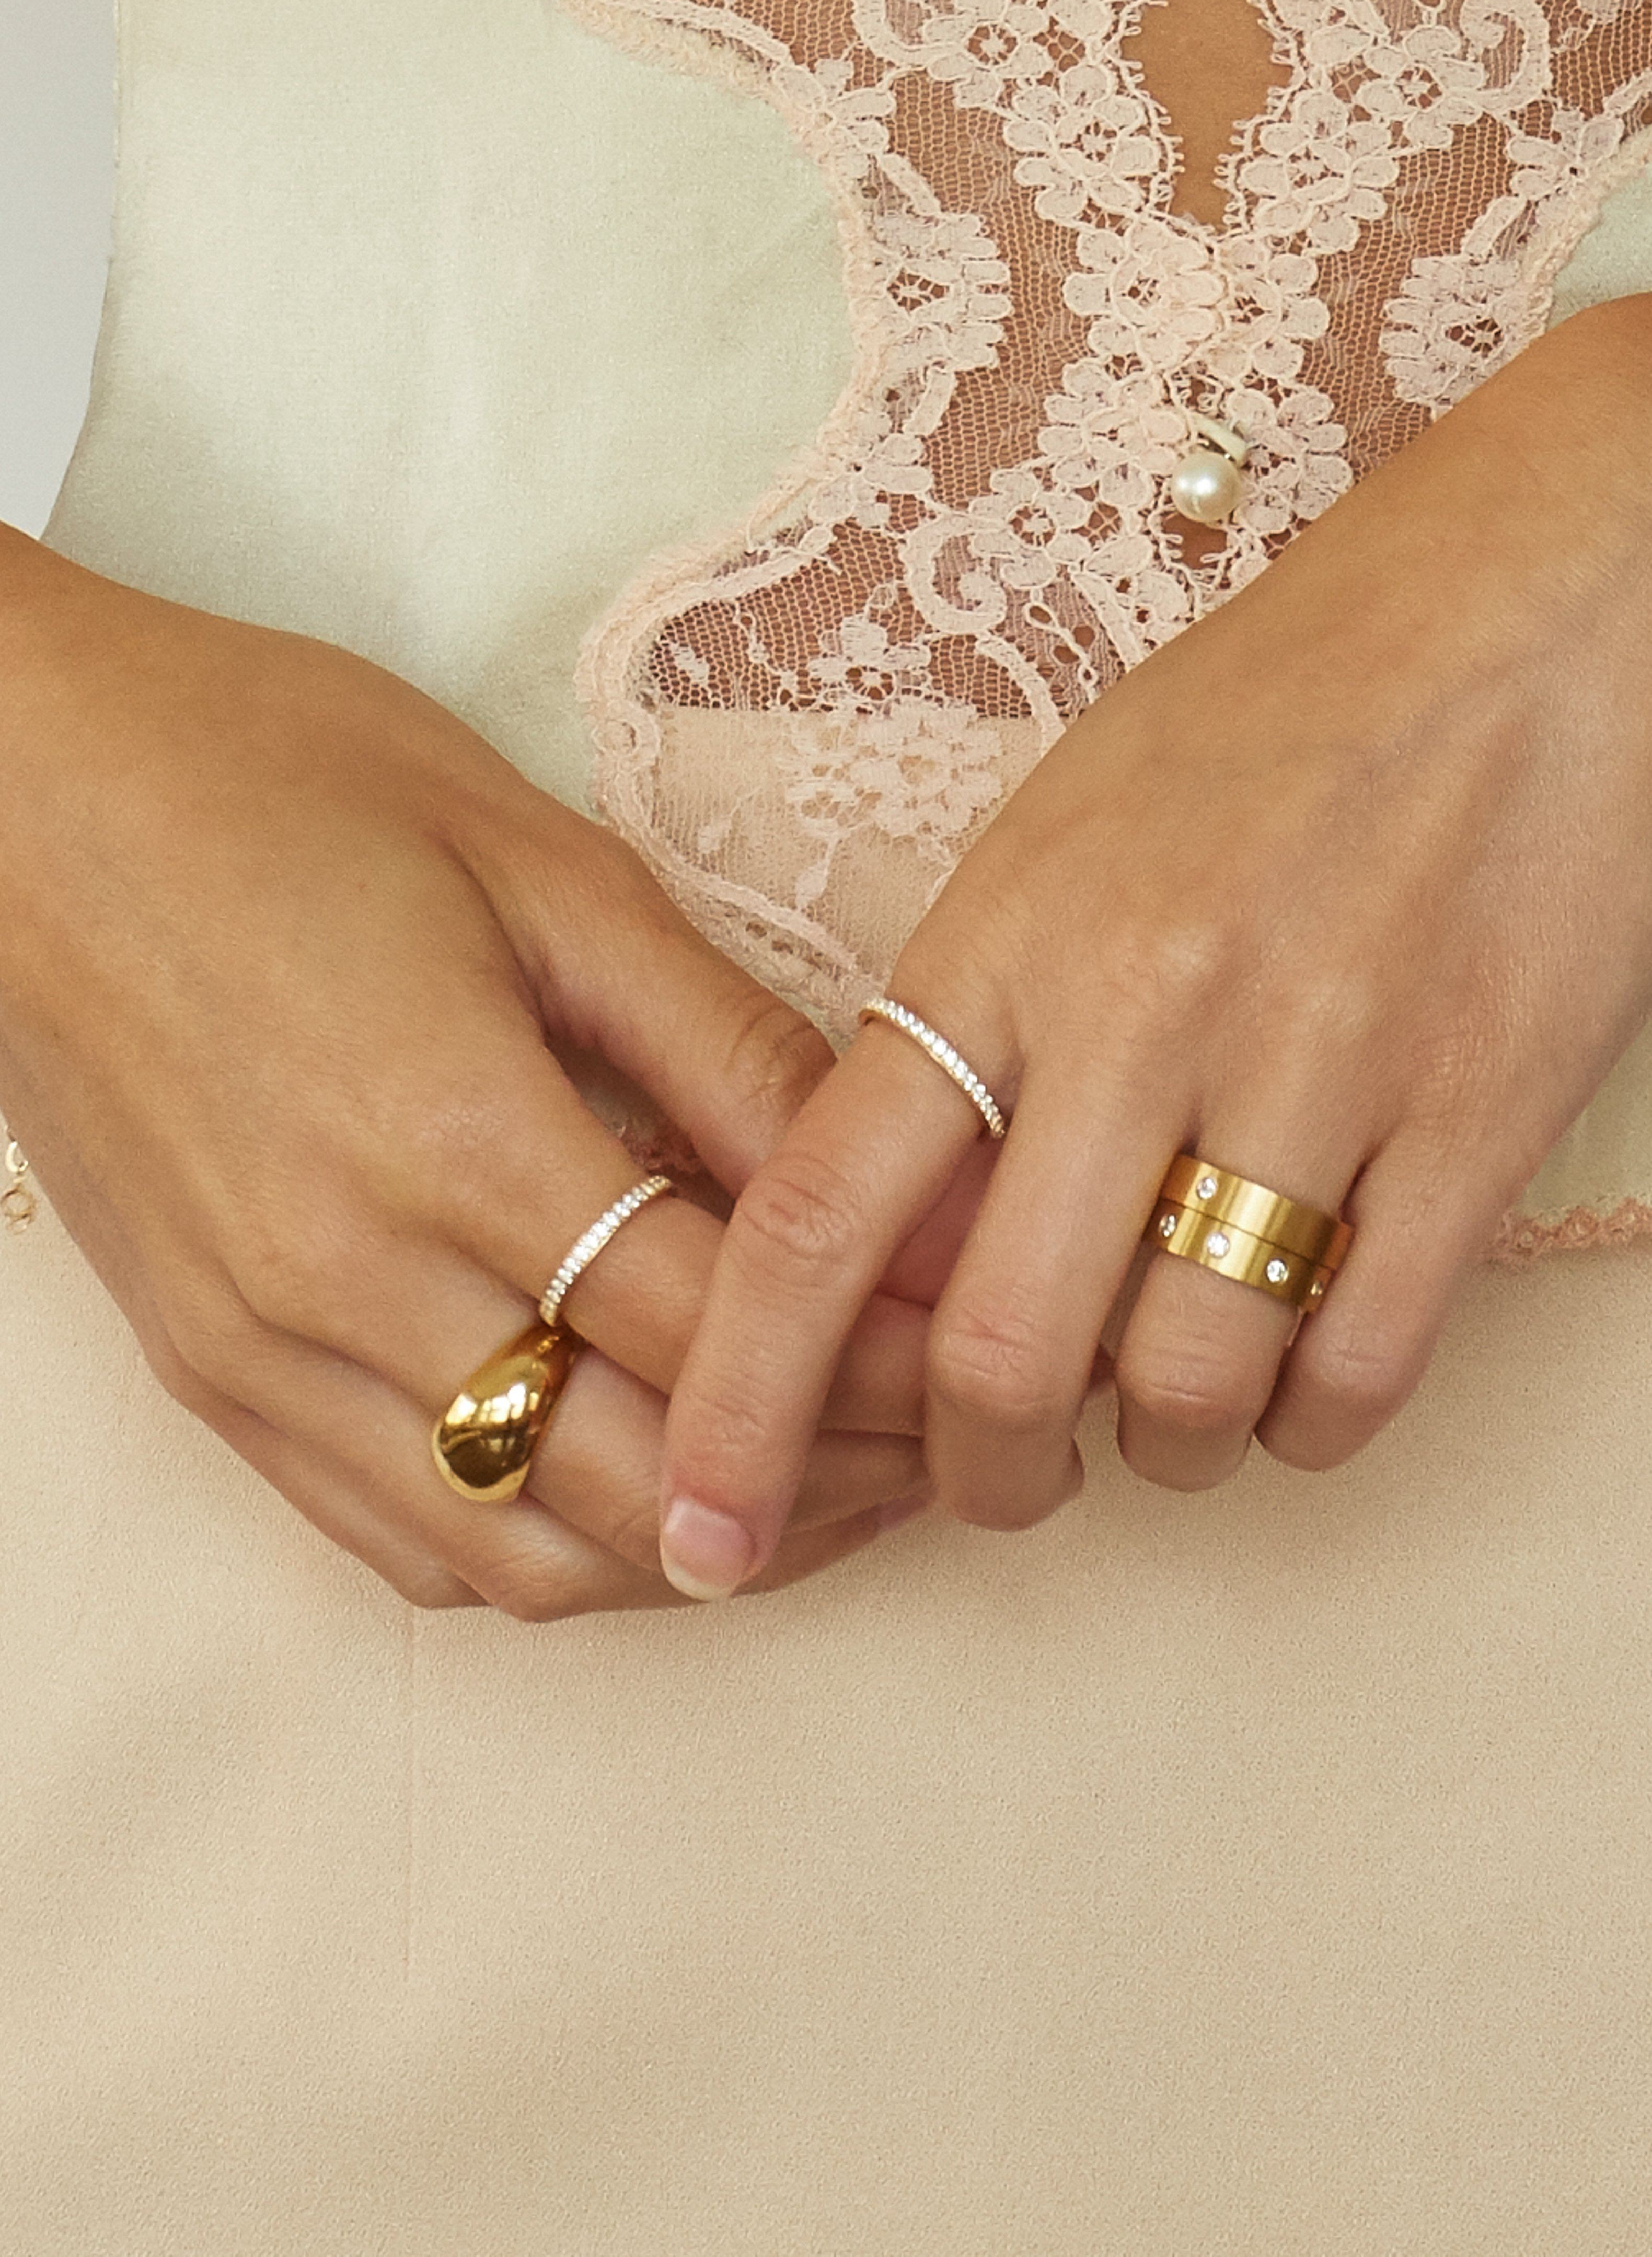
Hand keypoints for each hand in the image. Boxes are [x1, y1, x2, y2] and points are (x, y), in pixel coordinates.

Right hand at [0, 534, 930, 1614]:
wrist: (15, 795)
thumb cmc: (273, 776)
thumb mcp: (534, 861)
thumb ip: (713, 1035)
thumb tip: (874, 1163)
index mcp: (447, 1126)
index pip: (719, 1327)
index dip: (873, 1359)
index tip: (969, 1342)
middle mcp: (344, 1276)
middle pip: (641, 1487)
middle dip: (818, 1487)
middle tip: (928, 1437)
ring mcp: (260, 1348)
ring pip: (524, 1558)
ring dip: (693, 1551)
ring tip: (807, 1482)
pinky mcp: (206, 1373)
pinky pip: (398, 1544)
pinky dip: (542, 1555)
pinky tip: (633, 1493)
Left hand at [654, 294, 1651, 1594]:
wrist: (1524, 608)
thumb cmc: (1268, 719)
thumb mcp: (1057, 840)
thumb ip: (967, 1038)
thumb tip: (890, 1253)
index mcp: (1007, 939)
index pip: (819, 1210)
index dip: (741, 1397)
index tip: (703, 1524)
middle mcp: (1143, 1012)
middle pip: (997, 1353)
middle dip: (975, 1471)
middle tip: (994, 1474)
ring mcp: (1321, 1066)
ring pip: (1183, 1387)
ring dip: (1154, 1452)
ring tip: (1165, 1407)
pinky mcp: (1479, 1113)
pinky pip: (1361, 1366)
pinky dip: (1307, 1427)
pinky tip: (1294, 1385)